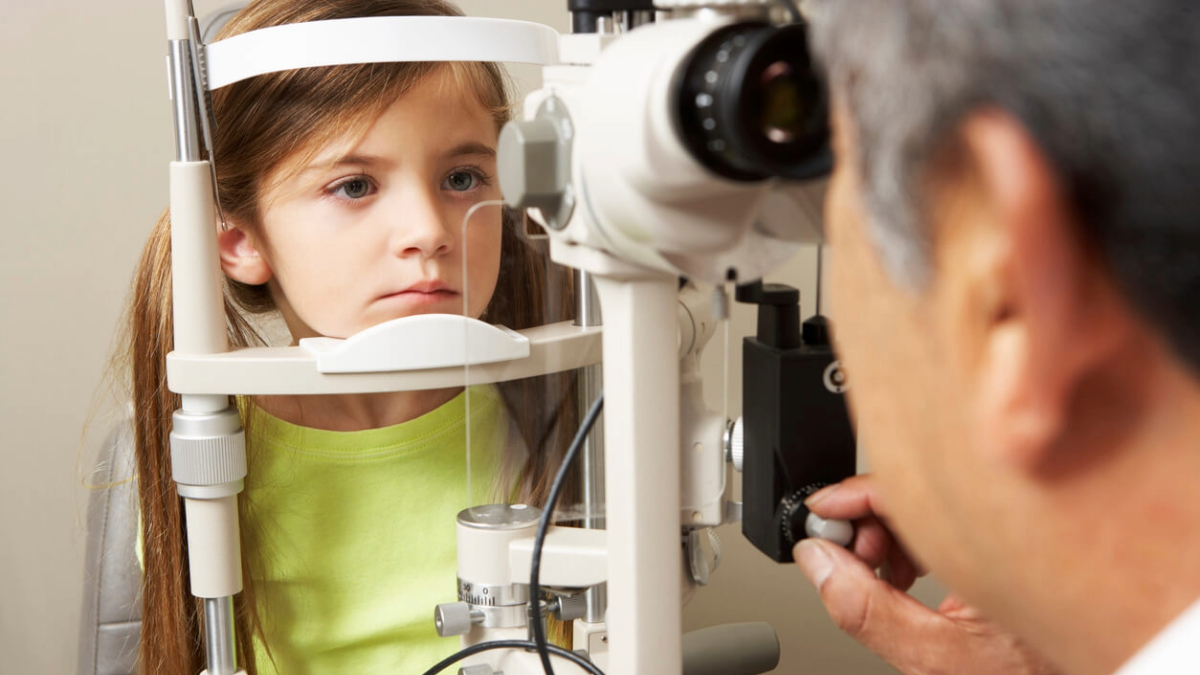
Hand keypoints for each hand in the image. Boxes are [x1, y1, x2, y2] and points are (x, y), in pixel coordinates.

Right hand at [794, 474, 1057, 674]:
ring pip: (930, 504)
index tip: (820, 513)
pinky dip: (913, 544)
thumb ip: (869, 611)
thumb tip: (818, 561)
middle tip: (849, 556)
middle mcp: (1015, 530)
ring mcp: (1013, 537)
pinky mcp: (1008, 545)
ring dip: (887, 536)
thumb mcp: (937, 660)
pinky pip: (950, 520)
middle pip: (918, 490)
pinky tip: (907, 574)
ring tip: (881, 575)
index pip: (911, 487)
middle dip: (869, 522)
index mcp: (1005, 545)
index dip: (854, 496)